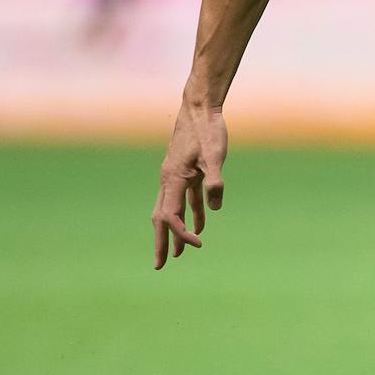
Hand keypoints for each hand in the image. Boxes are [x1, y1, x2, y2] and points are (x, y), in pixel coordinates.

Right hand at [153, 98, 226, 267]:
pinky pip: (186, 200)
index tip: (199, 244)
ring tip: (177, 254)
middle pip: (162, 218)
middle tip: (159, 266)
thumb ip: (214, 179)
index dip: (182, 234)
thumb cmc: (207, 130)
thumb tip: (214, 207)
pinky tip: (200, 226)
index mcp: (173, 179)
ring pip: (172, 210)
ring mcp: (176, 177)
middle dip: (161, 242)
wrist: (200, 108)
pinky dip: (191, 214)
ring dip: (175, 232)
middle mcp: (169, 180)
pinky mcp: (187, 172)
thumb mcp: (215, 154)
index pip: (171, 216)